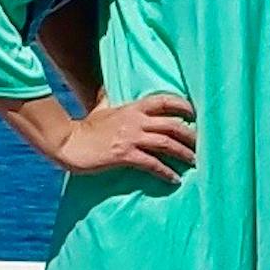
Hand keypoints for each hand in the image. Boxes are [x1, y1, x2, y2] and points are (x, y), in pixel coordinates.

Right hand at [56, 91, 195, 182]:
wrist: (69, 143)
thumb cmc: (86, 128)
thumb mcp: (100, 108)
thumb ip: (108, 99)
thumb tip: (106, 89)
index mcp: (132, 108)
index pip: (164, 101)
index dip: (182, 105)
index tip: (194, 114)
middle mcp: (135, 120)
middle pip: (172, 124)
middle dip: (190, 134)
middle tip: (200, 145)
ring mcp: (131, 137)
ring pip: (166, 143)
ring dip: (183, 153)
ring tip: (194, 162)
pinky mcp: (125, 155)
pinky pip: (152, 164)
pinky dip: (166, 172)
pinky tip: (174, 179)